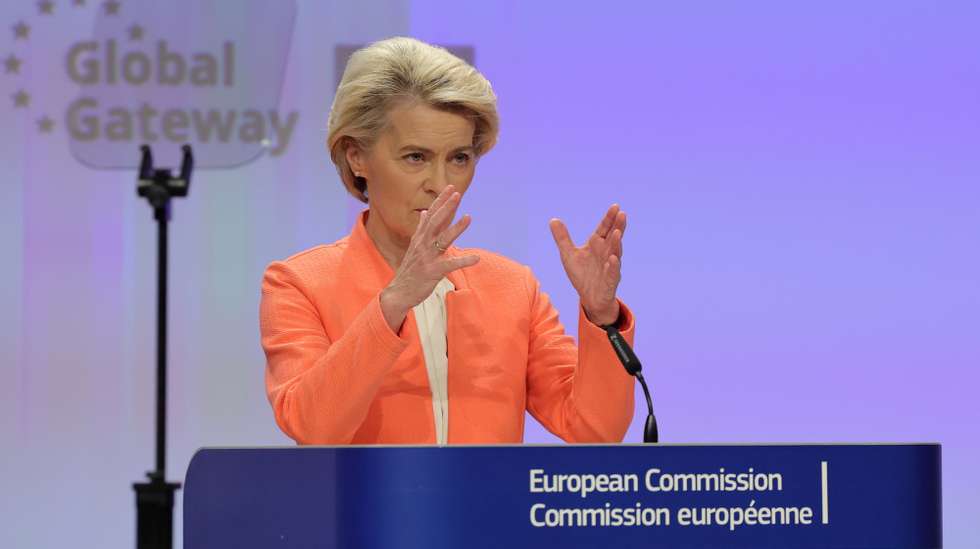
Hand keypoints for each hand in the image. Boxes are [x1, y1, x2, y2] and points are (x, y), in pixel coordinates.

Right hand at [380, 185, 478, 331]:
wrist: (398, 293)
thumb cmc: (410, 270)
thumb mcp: (414, 247)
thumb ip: (421, 230)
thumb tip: (424, 213)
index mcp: (420, 238)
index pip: (431, 215)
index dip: (441, 201)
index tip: (450, 188)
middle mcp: (422, 244)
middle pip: (435, 222)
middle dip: (446, 207)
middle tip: (457, 193)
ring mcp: (427, 257)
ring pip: (443, 239)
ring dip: (456, 228)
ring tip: (469, 217)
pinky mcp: (432, 271)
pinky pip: (450, 265)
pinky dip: (463, 261)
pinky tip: (476, 258)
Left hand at [549, 204, 625, 325]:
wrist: (589, 297)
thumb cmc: (582, 274)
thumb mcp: (568, 254)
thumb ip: (562, 238)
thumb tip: (553, 219)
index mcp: (597, 244)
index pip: (604, 228)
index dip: (609, 218)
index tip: (615, 206)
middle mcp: (606, 252)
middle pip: (613, 237)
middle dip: (618, 226)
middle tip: (622, 214)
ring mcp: (610, 266)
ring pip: (615, 253)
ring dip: (617, 243)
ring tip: (617, 232)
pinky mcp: (610, 280)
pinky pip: (613, 272)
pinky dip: (613, 266)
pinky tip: (613, 259)